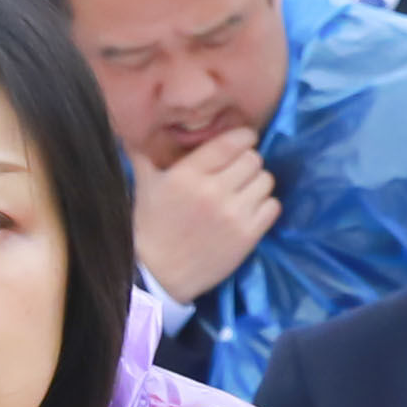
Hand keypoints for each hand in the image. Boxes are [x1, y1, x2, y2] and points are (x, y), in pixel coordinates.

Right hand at [129, 133, 281, 304]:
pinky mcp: (249, 235)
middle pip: (253, 159)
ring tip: (242, 192)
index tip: (242, 141)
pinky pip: (273, 206)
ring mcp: (234, 213)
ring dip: (257, 183)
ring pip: (266, 180)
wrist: (159, 273)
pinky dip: (265, 205)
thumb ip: (145, 156)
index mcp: (188, 174)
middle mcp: (214, 190)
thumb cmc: (151, 226)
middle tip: (237, 172)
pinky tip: (249, 210)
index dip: (243, 138)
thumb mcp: (145, 185)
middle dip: (247, 162)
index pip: (231, 142)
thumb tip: (133, 133)